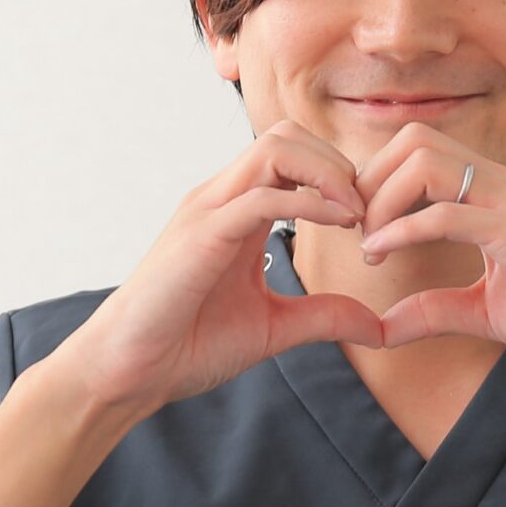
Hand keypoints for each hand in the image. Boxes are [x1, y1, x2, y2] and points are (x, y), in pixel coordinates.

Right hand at [63, 119, 383, 415]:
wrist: (129, 371)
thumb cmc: (187, 345)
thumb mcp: (274, 328)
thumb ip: (323, 316)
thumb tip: (376, 327)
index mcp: (237, 212)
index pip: (293, 156)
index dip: (340, 177)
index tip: (370, 220)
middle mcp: (222, 199)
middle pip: (288, 136)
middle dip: (339, 163)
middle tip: (368, 212)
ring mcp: (208, 211)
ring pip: (275, 148)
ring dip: (327, 172)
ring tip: (356, 215)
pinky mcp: (202, 235)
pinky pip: (261, 196)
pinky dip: (308, 202)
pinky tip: (339, 225)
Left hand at [350, 120, 505, 377]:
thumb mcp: (488, 312)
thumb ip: (435, 310)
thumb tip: (381, 327)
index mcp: (496, 194)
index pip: (420, 151)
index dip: (377, 182)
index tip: (361, 231)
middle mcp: (502, 185)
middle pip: (414, 139)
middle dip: (370, 181)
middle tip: (355, 232)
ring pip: (424, 161)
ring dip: (381, 199)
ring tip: (367, 245)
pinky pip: (446, 213)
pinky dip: (401, 231)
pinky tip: (382, 258)